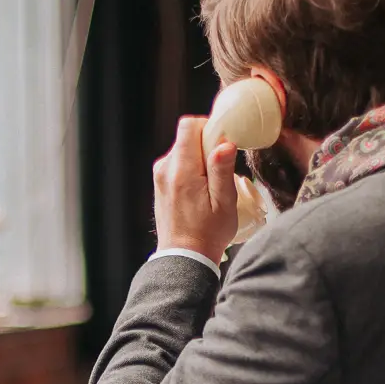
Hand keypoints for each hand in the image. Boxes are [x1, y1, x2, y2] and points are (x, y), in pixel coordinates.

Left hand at [153, 117, 237, 263]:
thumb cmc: (208, 234)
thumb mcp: (224, 202)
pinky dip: (191, 170)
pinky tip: (200, 192)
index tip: (223, 146)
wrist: (183, 257)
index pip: (189, 125)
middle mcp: (165, 168)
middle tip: (220, 172)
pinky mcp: (160, 184)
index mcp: (182, 170)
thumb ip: (222, 169)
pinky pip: (178, 164)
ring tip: (210, 187)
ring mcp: (160, 176)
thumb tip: (225, 143)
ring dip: (200, 160)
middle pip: (187, 137)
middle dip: (206, 146)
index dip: (209, 128)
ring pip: (183, 150)